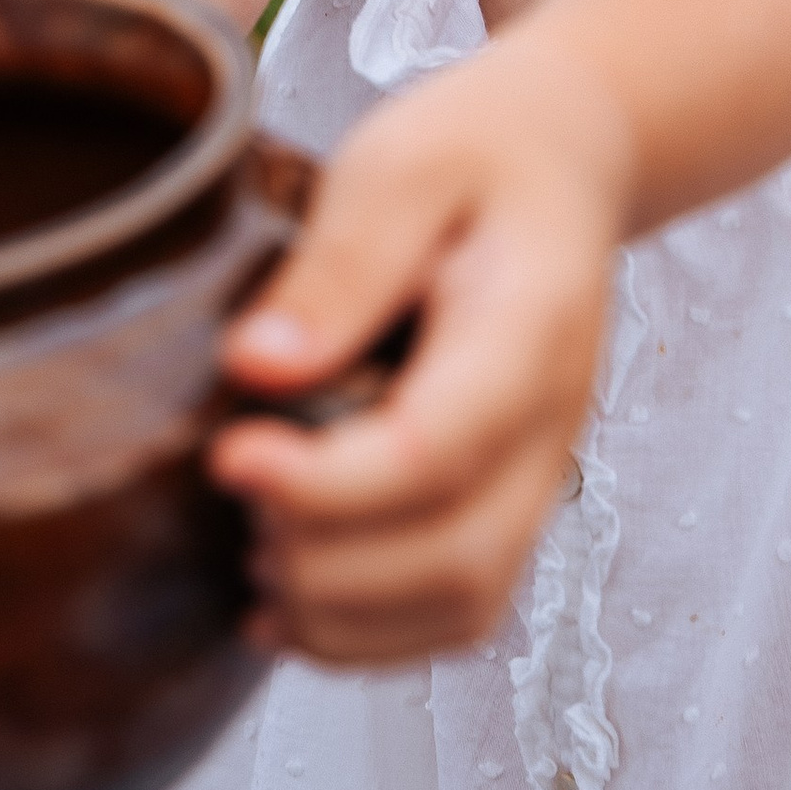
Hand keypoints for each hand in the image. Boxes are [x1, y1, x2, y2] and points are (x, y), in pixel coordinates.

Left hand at [208, 46, 631, 664]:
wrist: (562, 160)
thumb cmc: (478, 154)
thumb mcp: (399, 163)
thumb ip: (340, 263)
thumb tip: (258, 366)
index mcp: (527, 330)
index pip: (436, 452)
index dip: (325, 484)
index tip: (228, 457)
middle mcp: (550, 425)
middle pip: (456, 558)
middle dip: (323, 563)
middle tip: (236, 497)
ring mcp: (538, 475)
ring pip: (462, 605)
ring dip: (343, 617)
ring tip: (254, 557)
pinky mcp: (508, 502)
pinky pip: (457, 610)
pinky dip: (369, 636)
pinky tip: (283, 607)